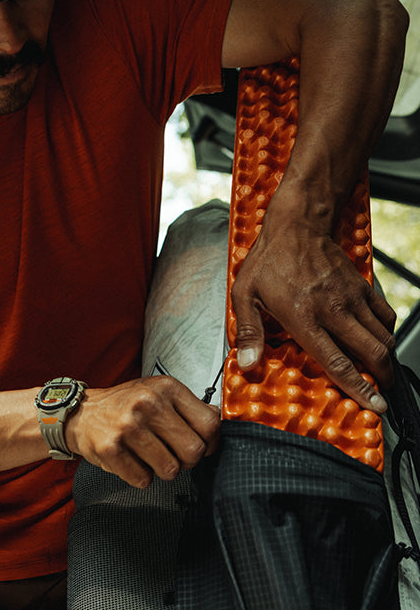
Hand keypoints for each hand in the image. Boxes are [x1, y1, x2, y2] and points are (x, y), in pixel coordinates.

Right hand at [66, 376, 219, 488]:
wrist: (80, 413)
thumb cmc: (124, 405)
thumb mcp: (157, 393)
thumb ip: (188, 406)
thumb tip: (217, 419)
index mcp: (165, 388)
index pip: (210, 424)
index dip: (211, 443)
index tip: (202, 446)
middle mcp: (147, 404)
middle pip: (193, 452)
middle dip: (186, 460)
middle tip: (172, 454)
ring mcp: (127, 427)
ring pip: (170, 470)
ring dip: (162, 469)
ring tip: (149, 456)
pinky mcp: (110, 449)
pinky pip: (143, 480)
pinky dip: (140, 477)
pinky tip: (131, 461)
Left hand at [230, 216, 395, 411]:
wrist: (296, 227)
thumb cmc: (267, 262)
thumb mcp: (245, 295)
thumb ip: (249, 333)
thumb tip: (247, 364)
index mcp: (304, 318)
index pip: (337, 362)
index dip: (359, 388)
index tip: (374, 405)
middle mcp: (333, 310)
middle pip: (371, 353)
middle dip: (381, 377)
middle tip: (381, 392)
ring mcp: (352, 297)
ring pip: (383, 336)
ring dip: (385, 357)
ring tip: (379, 370)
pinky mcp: (362, 286)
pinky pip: (386, 315)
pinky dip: (386, 331)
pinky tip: (376, 338)